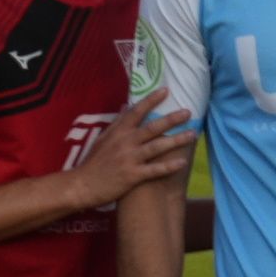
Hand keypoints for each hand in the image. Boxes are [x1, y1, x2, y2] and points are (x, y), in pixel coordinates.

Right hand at [68, 98, 195, 209]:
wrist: (83, 185)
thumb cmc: (93, 163)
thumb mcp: (102, 139)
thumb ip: (117, 124)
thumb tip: (127, 107)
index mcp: (118, 132)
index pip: (136, 111)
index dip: (151, 100)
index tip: (166, 91)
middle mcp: (125, 142)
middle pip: (152, 127)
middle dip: (172, 119)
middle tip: (188, 112)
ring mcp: (130, 158)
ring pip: (157, 146)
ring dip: (177, 140)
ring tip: (192, 135)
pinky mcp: (133, 175)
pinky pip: (155, 169)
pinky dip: (169, 166)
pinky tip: (182, 162)